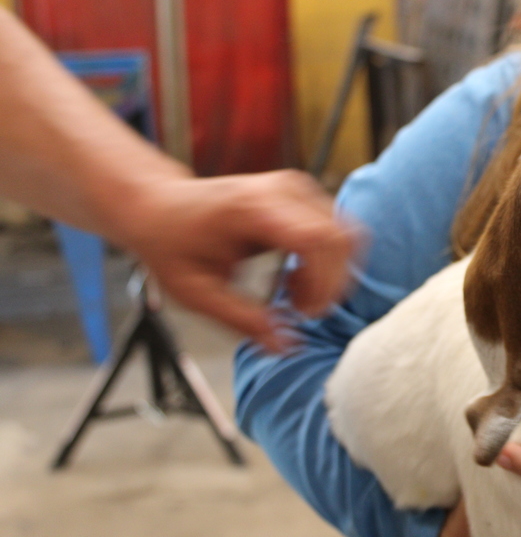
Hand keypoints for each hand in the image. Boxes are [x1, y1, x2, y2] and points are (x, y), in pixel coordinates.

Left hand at [114, 170, 359, 350]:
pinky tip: (294, 276)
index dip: (323, 282)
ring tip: (293, 292)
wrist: (158, 206)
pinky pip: (336, 232)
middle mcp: (283, 190)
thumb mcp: (196, 293)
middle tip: (300, 310)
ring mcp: (297, 188)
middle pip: (340, 239)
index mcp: (254, 208)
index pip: (317, 239)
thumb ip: (242, 320)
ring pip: (346, 237)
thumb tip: (285, 347)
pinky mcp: (303, 196)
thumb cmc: (171, 243)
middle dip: (330, 284)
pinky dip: (325, 263)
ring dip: (329, 274)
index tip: (304, 311)